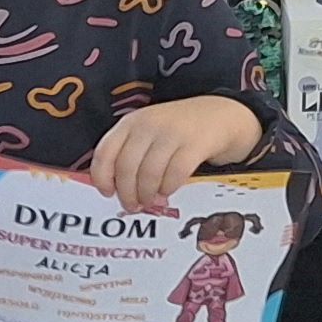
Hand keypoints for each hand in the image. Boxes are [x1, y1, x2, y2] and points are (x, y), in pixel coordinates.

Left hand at [83, 95, 258, 211]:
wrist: (220, 115)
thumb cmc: (177, 131)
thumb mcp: (147, 133)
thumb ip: (129, 154)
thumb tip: (112, 188)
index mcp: (130, 122)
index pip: (105, 151)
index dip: (102, 176)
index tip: (107, 193)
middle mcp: (148, 124)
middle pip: (126, 167)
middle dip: (127, 193)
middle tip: (132, 206)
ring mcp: (172, 132)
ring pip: (149, 173)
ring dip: (147, 194)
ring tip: (150, 202)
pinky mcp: (195, 143)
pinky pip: (175, 173)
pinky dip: (169, 188)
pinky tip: (168, 192)